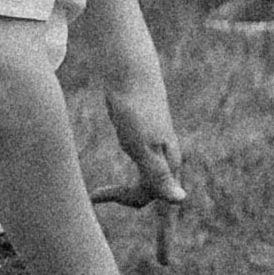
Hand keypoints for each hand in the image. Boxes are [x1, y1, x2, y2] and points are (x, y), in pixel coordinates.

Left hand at [104, 73, 185, 205]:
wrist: (132, 74)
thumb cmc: (136, 111)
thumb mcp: (142, 147)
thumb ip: (158, 175)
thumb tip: (181, 200)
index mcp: (166, 162)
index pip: (149, 195)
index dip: (125, 200)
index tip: (93, 195)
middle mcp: (165, 156)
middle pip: (148, 190)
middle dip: (124, 196)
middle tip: (95, 195)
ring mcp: (156, 144)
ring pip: (145, 175)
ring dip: (126, 186)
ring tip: (102, 188)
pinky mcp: (147, 132)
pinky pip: (142, 158)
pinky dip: (130, 162)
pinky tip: (121, 150)